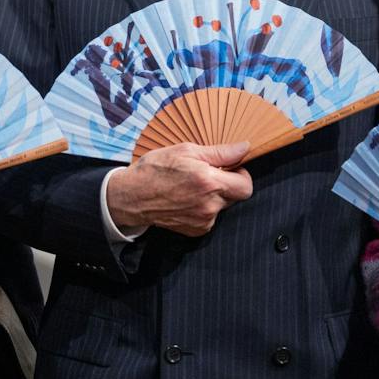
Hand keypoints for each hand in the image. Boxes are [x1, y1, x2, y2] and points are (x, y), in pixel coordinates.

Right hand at [105, 141, 252, 236]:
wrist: (132, 197)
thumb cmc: (155, 169)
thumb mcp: (186, 151)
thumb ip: (220, 152)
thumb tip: (244, 148)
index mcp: (209, 182)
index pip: (246, 186)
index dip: (241, 175)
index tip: (230, 169)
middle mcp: (209, 205)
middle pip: (236, 197)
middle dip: (228, 185)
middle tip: (209, 175)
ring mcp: (203, 220)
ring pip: (223, 206)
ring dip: (215, 197)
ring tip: (193, 187)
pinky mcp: (196, 230)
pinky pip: (211, 217)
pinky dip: (204, 208)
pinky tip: (187, 199)